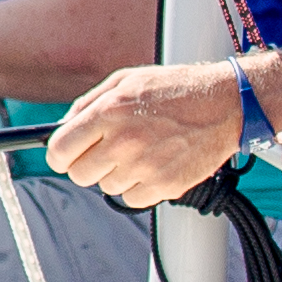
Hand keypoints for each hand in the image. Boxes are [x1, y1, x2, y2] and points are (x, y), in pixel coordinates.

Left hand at [47, 57, 254, 208]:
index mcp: (108, 112)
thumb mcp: (125, 81)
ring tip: (138, 152)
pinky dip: (137, 188)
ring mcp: (144, 166)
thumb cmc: (175, 89)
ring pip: (106, 188)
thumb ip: (88, 104)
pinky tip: (151, 165)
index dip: (59, 155)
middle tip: (103, 154)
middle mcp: (123, 141)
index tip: (65, 156)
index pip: (60, 149)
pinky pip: (131, 199)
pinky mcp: (165, 185)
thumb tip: (63, 126)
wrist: (222, 104)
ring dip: (116, 174)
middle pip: (79, 175)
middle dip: (86, 166)